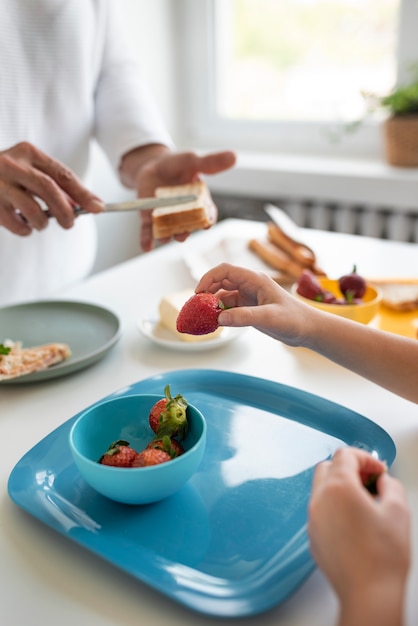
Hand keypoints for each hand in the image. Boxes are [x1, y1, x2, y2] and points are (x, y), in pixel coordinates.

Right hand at [0, 142, 103, 234]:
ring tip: (41, 224)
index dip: (82, 193)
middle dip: (65, 210)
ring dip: (43, 222)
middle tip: (69, 223)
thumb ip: (54, 185)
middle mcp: (11, 163)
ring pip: (32, 208)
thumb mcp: (30, 172)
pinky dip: (25, 230)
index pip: (62, 174)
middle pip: (48, 188)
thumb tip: (85, 205)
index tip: (98, 207)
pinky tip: (25, 227)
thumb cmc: (6, 177)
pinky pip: (15, 222)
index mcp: (27, 152)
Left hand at [125, 148, 235, 250]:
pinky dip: (147, 240)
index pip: (206, 214)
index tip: (207, 223)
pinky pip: (148, 231)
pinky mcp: (149, 218)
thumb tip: (234, 156)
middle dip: (185, 231)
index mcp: (198, 203)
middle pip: (186, 226)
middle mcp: (183, 214)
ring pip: (168, 230)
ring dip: (166, 236)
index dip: (207, 220)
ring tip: (164, 238)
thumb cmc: (177, 165)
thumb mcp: (193, 161)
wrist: (153, 165)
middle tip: (183, 234)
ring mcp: (166, 218)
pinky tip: (146, 247)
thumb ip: (211, 162)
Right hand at [195, 262, 308, 344]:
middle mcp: (250, 285)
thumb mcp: (268, 318)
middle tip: (196, 306)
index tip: (197, 293)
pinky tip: (214, 322)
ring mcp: (250, 296)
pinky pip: (230, 307)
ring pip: (224, 295)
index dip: (208, 278)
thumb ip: (243, 317)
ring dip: (213, 303)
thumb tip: (219, 317)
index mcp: (255, 279)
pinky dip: (220, 313)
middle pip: (221, 281)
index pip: (225, 270)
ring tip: (203, 316)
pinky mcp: (250, 308)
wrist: (308, 329)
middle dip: (207, 291)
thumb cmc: (294, 319)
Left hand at [308, 447, 409, 625]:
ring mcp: (313, 519)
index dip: (365, 458)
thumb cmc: (383, 558)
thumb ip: (390, 485)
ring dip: (340, 487)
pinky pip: (320, 510)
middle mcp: (319, 501)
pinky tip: (354, 521)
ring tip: (364, 502)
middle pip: (327, 467)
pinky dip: (334, 506)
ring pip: (321, 489)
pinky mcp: (313, 536)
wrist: (369, 595)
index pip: (345, 455)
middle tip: (369, 480)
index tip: (378, 470)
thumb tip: (383, 481)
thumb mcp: (398, 511)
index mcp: (338, 489)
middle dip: (348, 468)